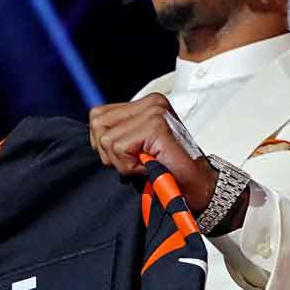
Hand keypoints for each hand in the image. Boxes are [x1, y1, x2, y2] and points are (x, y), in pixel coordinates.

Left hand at [88, 93, 217, 211]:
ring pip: (106, 139)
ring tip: (145, 163)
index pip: (97, 116)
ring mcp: (154, 112)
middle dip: (110, 152)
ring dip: (122, 161)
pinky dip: (130, 166)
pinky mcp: (156, 126)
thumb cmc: (168, 169)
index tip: (131, 154)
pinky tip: (150, 166)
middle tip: (137, 161)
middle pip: (97, 124)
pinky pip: (119, 149)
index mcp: (145, 103)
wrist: (196, 187)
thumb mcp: (136, 146)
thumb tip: (93, 134)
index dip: (104, 143)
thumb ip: (117, 132)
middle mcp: (151, 103)